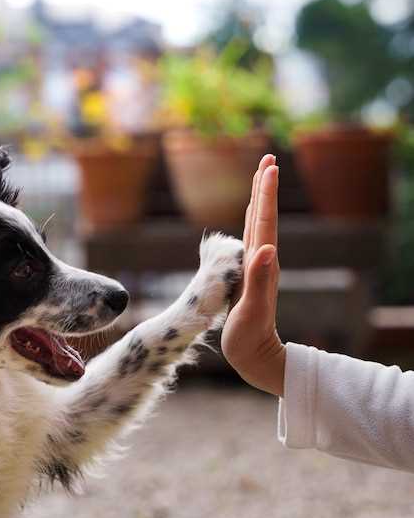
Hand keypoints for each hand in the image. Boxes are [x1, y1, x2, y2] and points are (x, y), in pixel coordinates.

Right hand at [221, 154, 285, 395]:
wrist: (256, 357)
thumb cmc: (250, 339)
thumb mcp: (252, 312)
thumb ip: (259, 281)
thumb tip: (266, 248)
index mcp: (262, 265)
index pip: (264, 223)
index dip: (265, 194)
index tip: (270, 166)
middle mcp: (262, 261)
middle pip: (263, 217)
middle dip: (264, 188)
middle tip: (268, 159)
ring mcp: (256, 268)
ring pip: (257, 226)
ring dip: (259, 201)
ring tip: (260, 179)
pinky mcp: (248, 275)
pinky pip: (250, 240)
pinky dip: (250, 222)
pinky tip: (249, 217)